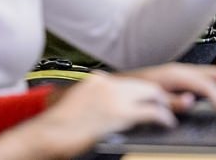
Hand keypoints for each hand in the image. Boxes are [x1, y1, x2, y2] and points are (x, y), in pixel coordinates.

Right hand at [35, 73, 176, 155]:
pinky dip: (163, 117)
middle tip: (169, 104)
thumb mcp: (79, 106)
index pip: (130, 82)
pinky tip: (167, 123)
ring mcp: (113, 97)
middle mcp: (107, 84)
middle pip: (145, 84)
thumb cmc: (56, 128)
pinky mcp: (119, 113)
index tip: (152, 97)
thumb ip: (97, 103)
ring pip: (151, 93)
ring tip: (170, 114)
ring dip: (164, 105)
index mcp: (97, 81)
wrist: (45, 134)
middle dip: (159, 94)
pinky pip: (151, 112)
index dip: (145, 91)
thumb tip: (111, 114)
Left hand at [121, 63, 215, 119]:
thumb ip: (172, 101)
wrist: (126, 84)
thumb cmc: (137, 91)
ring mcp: (188, 73)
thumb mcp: (153, 99)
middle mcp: (185, 70)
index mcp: (178, 75)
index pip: (208, 85)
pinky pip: (211, 80)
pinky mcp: (189, 78)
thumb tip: (190, 101)